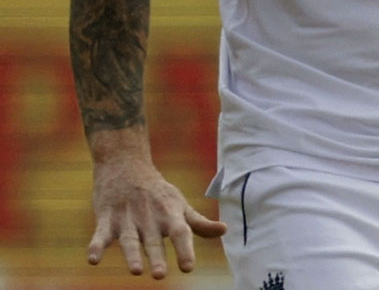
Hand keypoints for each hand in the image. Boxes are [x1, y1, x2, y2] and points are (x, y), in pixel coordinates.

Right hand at [89, 153, 226, 277]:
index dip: (185, 250)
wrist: (126, 165)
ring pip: (130, 239)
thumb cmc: (158, 192)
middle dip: (157, 257)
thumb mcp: (179, 205)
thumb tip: (225, 231)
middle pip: (154, 240)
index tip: (188, 267)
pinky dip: (96, 246)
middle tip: (160, 275)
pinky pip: (100, 234)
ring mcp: (127, 218)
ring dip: (132, 255)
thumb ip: (199, 223)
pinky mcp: (106, 218)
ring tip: (137, 271)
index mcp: (170, 214)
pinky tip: (93, 260)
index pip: (180, 233)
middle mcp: (150, 217)